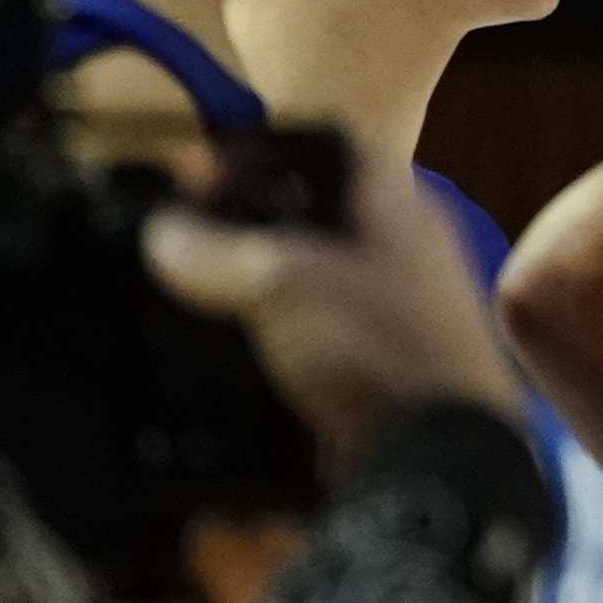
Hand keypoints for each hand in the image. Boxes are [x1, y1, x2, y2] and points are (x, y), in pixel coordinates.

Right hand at [149, 168, 529, 454]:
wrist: (440, 457)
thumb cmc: (372, 347)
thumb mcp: (279, 285)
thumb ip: (215, 253)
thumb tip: (162, 235)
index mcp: (403, 208)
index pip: (339, 146)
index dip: (273, 145)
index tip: (210, 164)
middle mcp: (412, 249)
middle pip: (327, 210)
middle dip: (259, 216)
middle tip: (192, 228)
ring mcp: (407, 309)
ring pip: (324, 270)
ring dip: (266, 275)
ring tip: (201, 284)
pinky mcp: (392, 364)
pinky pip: (327, 328)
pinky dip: (284, 328)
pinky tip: (241, 344)